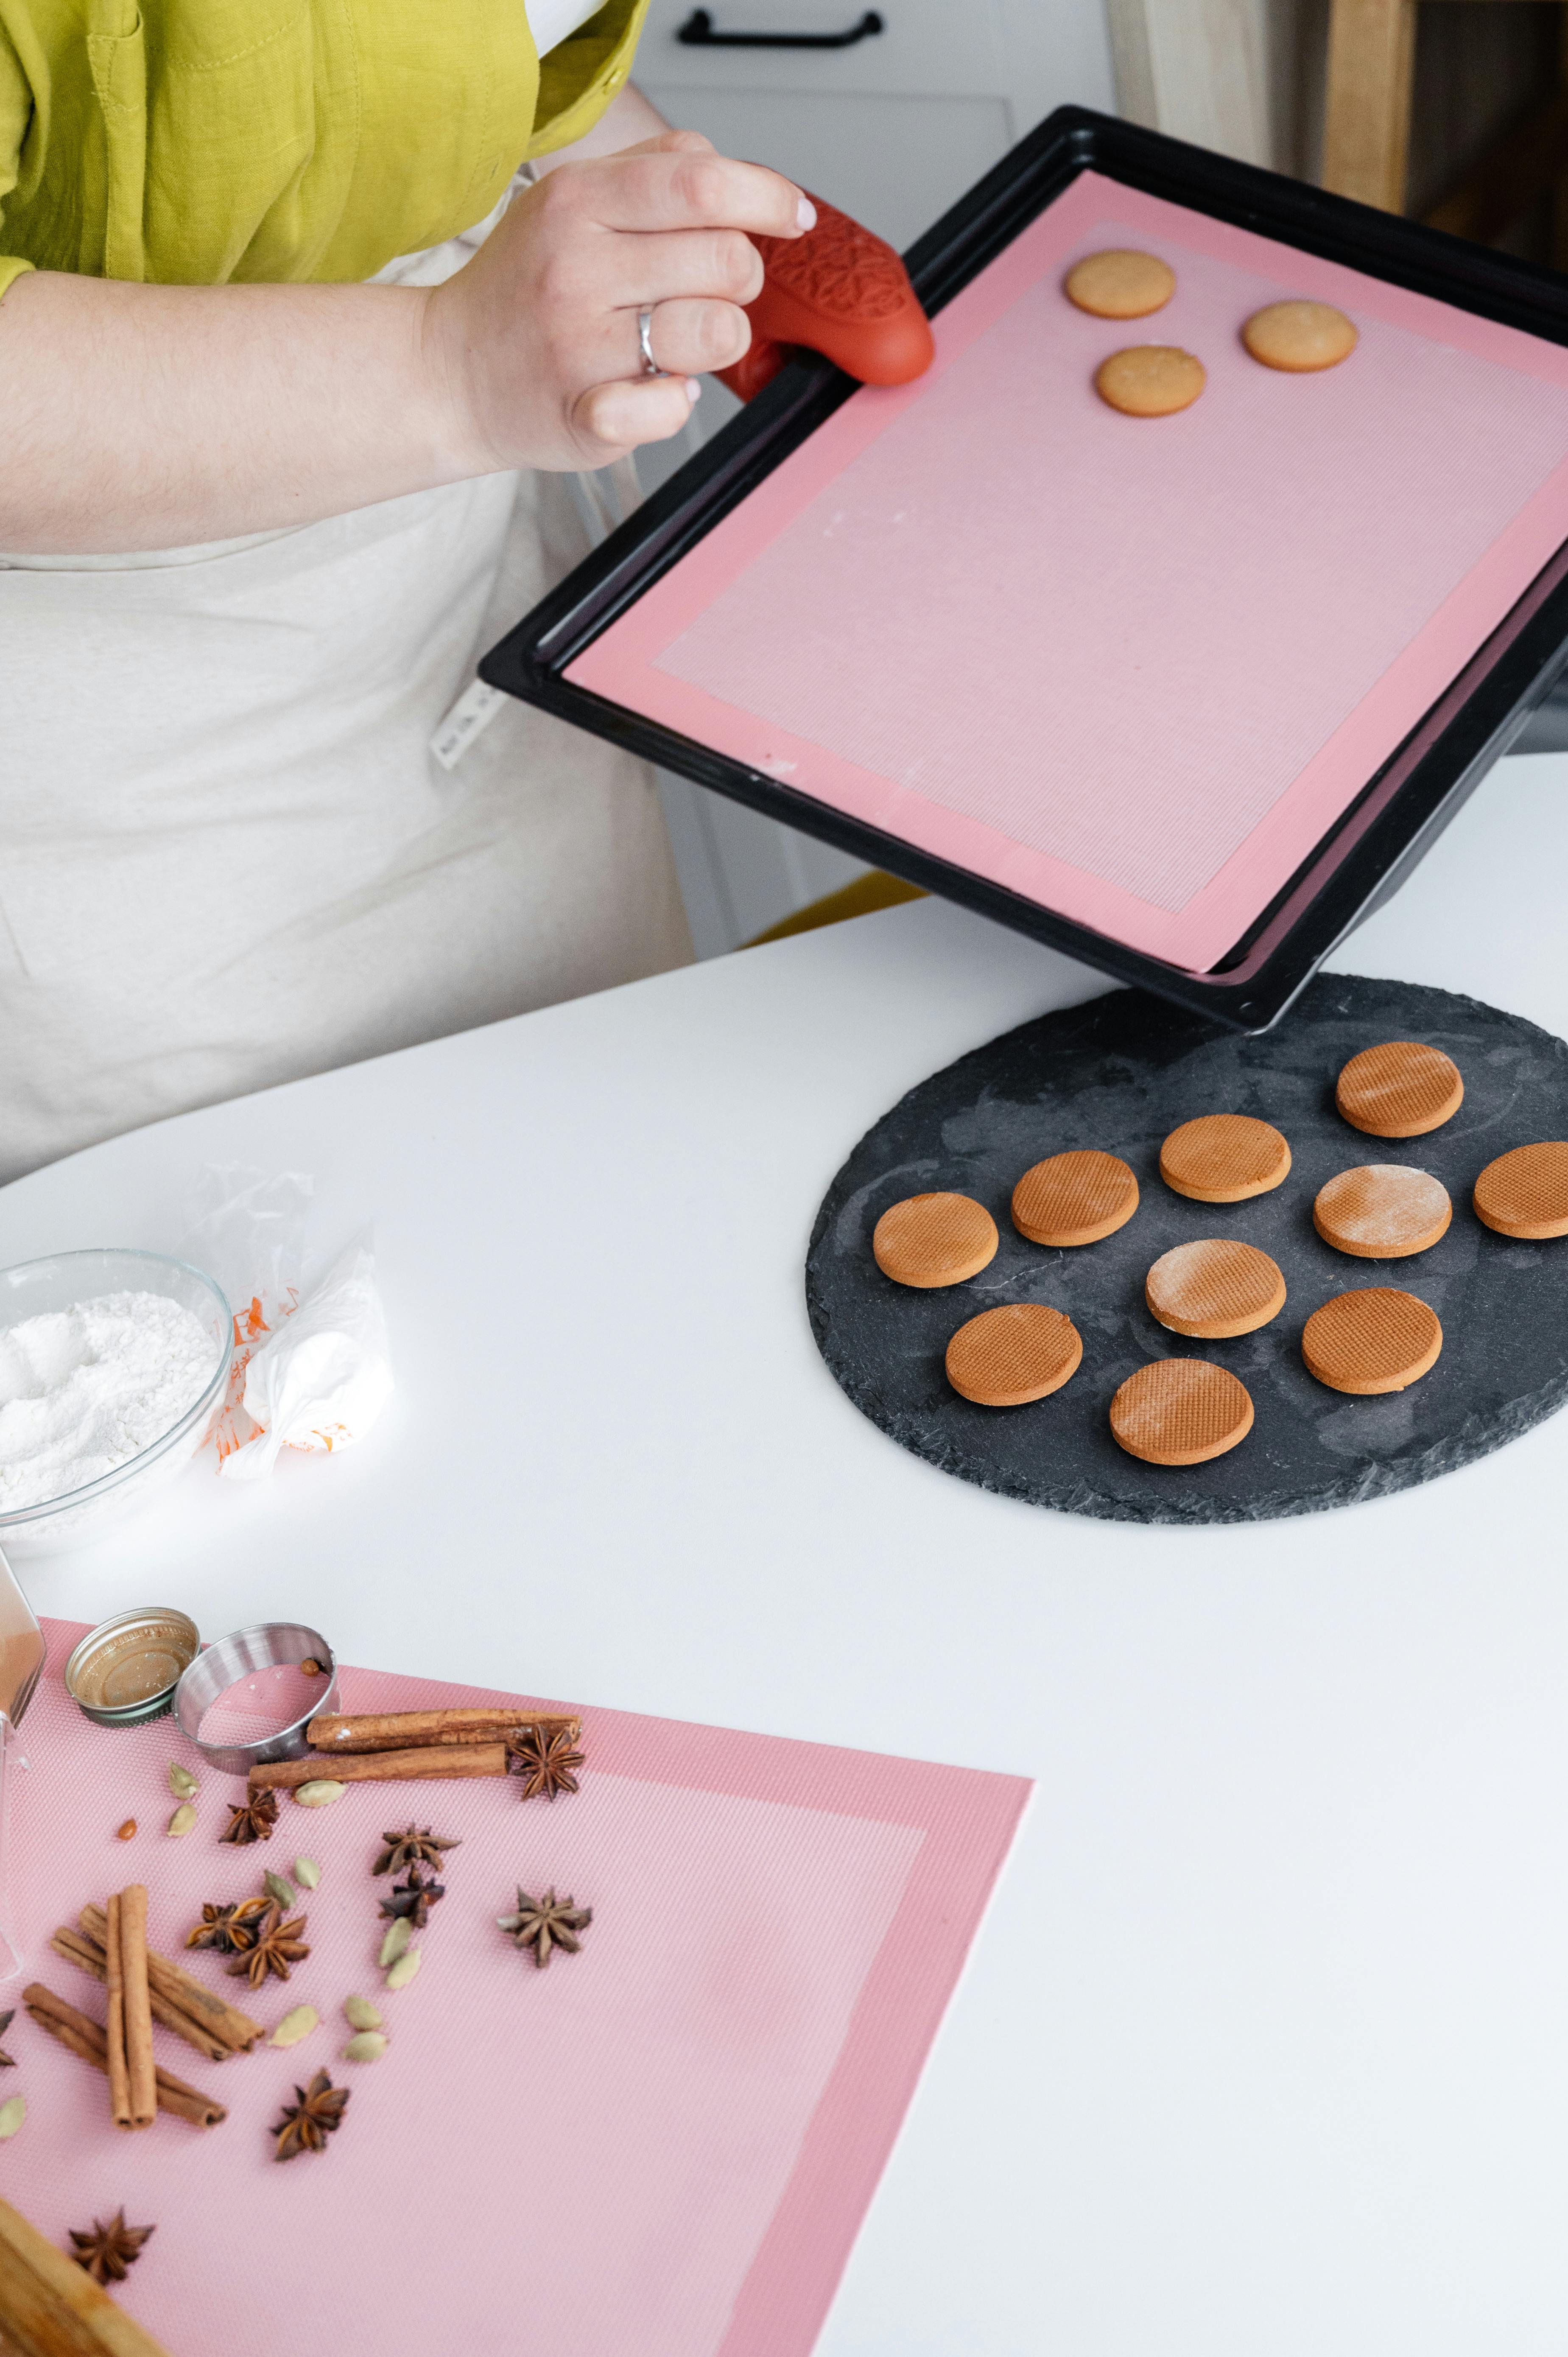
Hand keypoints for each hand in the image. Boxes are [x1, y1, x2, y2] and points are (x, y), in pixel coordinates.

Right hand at [423, 130, 812, 473]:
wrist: (449, 373)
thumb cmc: (525, 290)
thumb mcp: (573, 201)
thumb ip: (652, 170)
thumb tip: (727, 169)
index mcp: (579, 202)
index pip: (702, 184)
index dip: (766, 197)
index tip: (792, 216)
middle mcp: (577, 269)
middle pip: (726, 259)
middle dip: (739, 277)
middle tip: (704, 290)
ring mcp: (579, 346)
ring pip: (715, 330)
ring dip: (718, 336)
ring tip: (678, 338)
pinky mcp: (585, 416)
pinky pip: (673, 408)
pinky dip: (676, 402)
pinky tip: (651, 389)